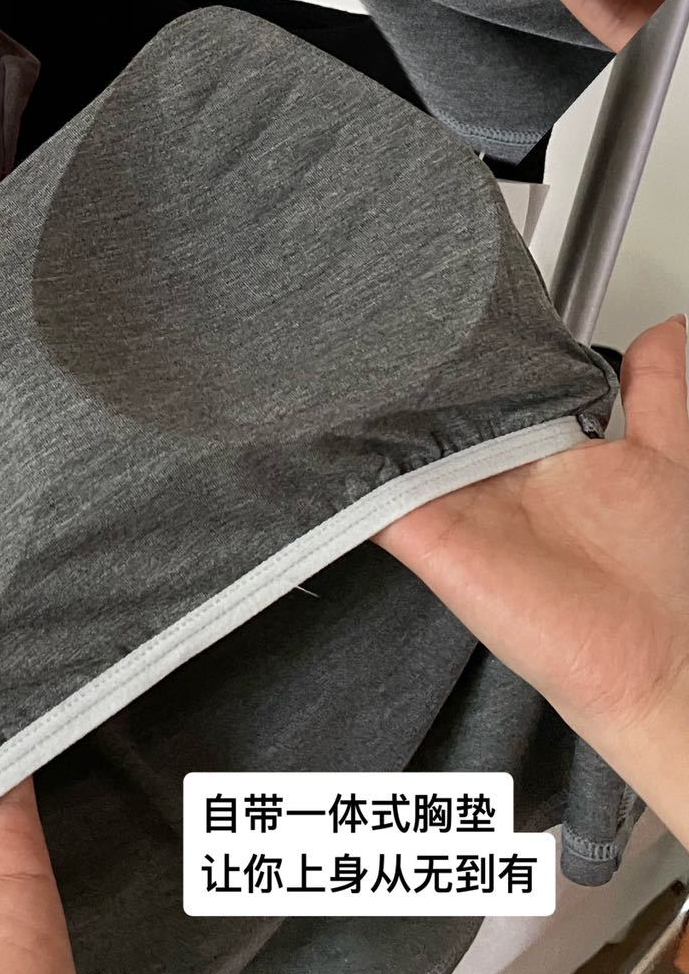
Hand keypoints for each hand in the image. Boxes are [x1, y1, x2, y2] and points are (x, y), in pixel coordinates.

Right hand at [376, 315, 688, 845]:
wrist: (657, 664)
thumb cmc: (669, 575)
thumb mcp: (668, 454)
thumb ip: (659, 391)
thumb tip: (666, 329)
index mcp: (539, 453)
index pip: (484, 391)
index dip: (461, 353)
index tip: (432, 308)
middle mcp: (490, 477)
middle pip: (429, 414)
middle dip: (401, 372)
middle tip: (372, 322)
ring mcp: (452, 506)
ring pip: (391, 447)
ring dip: (362, 412)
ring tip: (328, 360)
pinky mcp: (425, 538)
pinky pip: (368, 499)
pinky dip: (339, 469)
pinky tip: (320, 428)